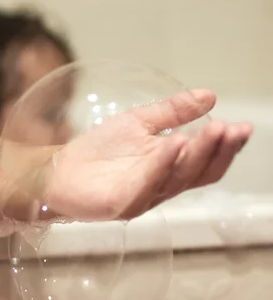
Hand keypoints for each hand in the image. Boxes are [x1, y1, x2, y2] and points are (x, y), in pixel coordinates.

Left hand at [46, 89, 252, 219]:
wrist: (58, 169)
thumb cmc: (98, 151)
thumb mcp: (138, 122)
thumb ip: (172, 112)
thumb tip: (210, 95)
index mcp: (168, 169)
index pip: (205, 161)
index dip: (225, 147)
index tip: (242, 127)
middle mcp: (161, 186)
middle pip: (199, 173)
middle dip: (218, 150)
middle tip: (231, 128)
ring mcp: (143, 198)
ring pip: (178, 179)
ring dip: (197, 154)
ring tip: (212, 131)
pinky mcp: (122, 204)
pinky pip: (147, 184)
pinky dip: (162, 164)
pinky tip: (173, 144)